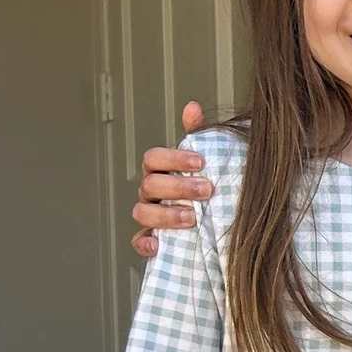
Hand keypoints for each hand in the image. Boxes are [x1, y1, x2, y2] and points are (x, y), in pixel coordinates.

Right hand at [131, 101, 210, 259]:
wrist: (212, 218)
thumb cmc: (203, 183)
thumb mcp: (204, 160)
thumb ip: (197, 135)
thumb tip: (192, 106)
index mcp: (159, 169)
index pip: (153, 158)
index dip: (173, 158)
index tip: (201, 162)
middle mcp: (150, 191)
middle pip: (150, 185)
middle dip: (178, 187)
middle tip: (207, 190)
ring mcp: (148, 215)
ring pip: (142, 213)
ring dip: (166, 215)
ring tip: (193, 218)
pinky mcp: (151, 239)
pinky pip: (139, 241)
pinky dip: (145, 243)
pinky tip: (159, 244)